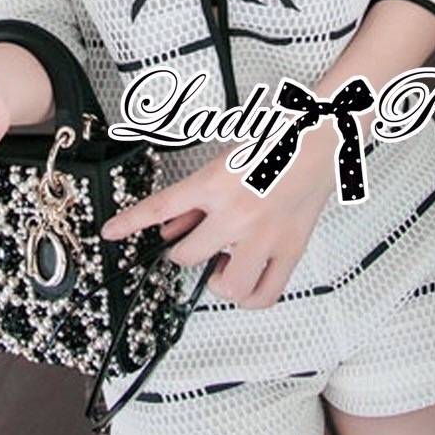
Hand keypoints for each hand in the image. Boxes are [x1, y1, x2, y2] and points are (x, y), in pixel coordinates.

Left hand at [101, 146, 332, 308]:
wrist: (323, 136)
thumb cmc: (278, 138)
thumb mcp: (226, 159)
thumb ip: (197, 198)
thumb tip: (173, 225)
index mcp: (216, 184)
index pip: (161, 207)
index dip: (130, 222)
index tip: (111, 232)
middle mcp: (237, 214)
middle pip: (186, 256)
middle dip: (182, 253)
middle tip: (190, 247)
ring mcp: (265, 237)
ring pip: (225, 286)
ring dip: (217, 278)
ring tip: (223, 265)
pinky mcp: (290, 250)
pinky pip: (265, 294)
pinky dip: (251, 297)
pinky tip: (248, 282)